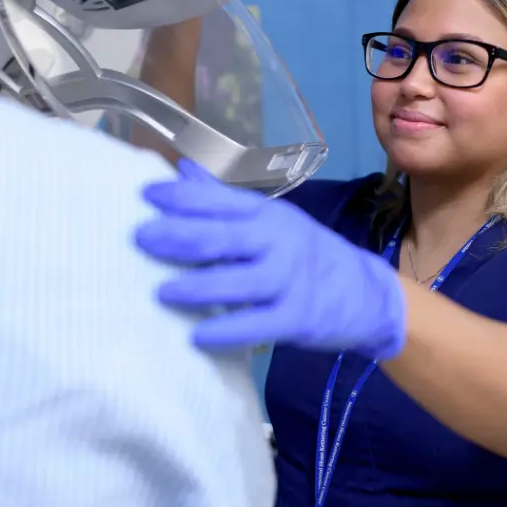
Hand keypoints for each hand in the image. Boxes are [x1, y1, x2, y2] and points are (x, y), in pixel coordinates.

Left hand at [134, 160, 406, 359]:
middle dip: (177, 236)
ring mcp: (287, 280)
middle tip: (139, 238)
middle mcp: (277, 241)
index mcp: (268, 215)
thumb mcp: (272, 220)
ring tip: (160, 291)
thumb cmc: (306, 255)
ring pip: (234, 282)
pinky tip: (196, 336)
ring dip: (194, 286)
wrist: (367, 293)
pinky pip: (254, 325)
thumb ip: (225, 199)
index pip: (220, 200)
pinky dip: (224, 330)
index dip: (182, 196)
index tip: (146, 193)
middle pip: (221, 237)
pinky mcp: (296, 317)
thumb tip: (182, 170)